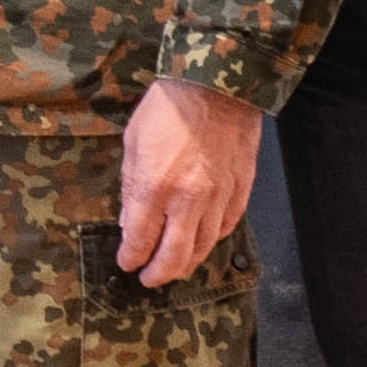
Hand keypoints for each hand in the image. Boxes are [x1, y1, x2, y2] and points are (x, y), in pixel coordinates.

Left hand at [115, 76, 261, 284]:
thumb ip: (132, 187)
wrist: (217, 86)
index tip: (126, 263)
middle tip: (148, 280)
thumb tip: (130, 220)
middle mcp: (188, 200)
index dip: (131, 257)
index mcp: (155, 187)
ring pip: (203, 247)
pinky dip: (211, 241)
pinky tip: (201, 244)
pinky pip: (226, 227)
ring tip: (174, 269)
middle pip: (174, 255)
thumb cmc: (168, 108)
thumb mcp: (133, 143)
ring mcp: (218, 197)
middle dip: (158, 274)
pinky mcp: (240, 190)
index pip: (140, 239)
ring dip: (186, 263)